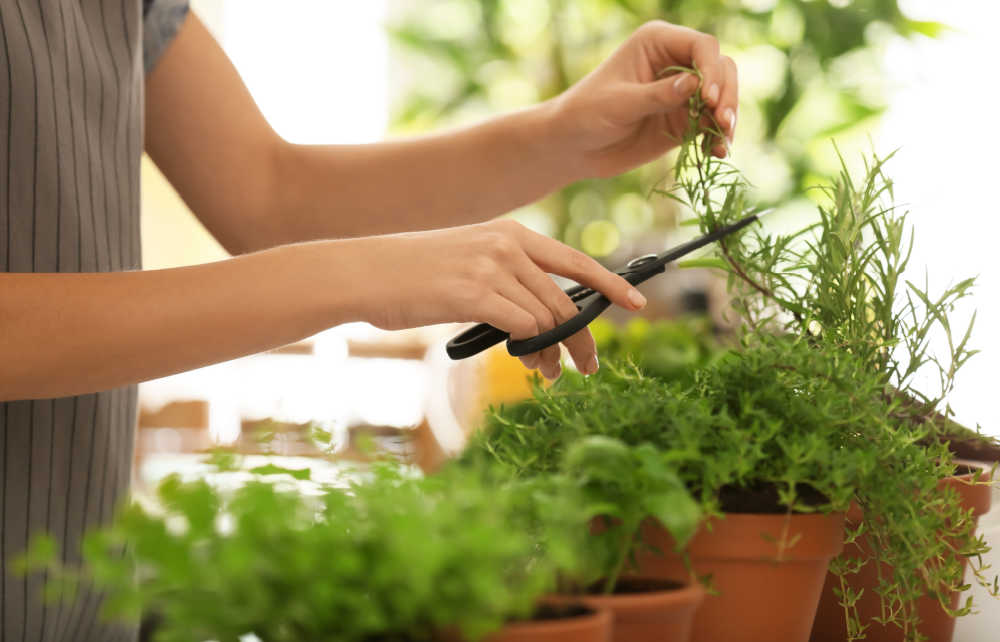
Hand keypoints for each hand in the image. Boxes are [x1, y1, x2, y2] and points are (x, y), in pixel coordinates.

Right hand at [341, 220, 646, 378]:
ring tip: (545, 374)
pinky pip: (522, 328)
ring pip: (545, 320)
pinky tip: (526, 363)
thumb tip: (543, 325)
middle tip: (587, 367)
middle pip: (564, 301)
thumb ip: (508, 283)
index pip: (574, 261)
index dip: (609, 285)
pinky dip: (529, 351)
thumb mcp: (468, 264)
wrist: (364, 272)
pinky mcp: (474, 293)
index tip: (637, 304)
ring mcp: (492, 267)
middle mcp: (508, 245)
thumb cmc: (412, 274)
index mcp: (511, 234)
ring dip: (551, 354)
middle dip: (580, 339)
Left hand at [546, 20, 737, 179]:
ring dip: (728, 118)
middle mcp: (676, 62)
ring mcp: (682, 92)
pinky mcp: (683, 120)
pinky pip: (711, 125)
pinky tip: (716, 153)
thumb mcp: (619, 103)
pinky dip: (717, 138)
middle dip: (727, 94)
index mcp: (658, 43)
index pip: (701, 47)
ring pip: (723, 97)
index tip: (708, 98)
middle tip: (722, 122)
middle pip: (721, 69)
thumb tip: (693, 85)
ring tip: (723, 141)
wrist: (574, 146)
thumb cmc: (586, 114)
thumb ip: (656, 95)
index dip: (711, 70)